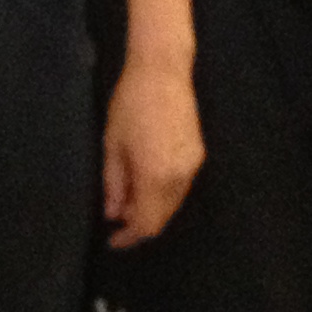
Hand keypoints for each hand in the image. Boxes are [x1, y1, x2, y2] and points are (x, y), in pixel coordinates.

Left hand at [99, 61, 202, 247]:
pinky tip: (145, 183)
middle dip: (139, 223)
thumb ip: (114, 183)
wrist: (163, 70)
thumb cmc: (130, 103)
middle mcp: (180, 176)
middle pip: (162, 217)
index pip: (146, 222)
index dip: (129, 237)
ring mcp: (193, 166)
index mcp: (156, 175)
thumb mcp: (113, 144)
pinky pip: (180, 187)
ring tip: (126, 199)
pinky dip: (163, 194)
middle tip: (116, 219)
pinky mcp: (198, 155)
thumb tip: (113, 214)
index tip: (112, 241)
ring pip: (173, 204)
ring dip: (151, 209)